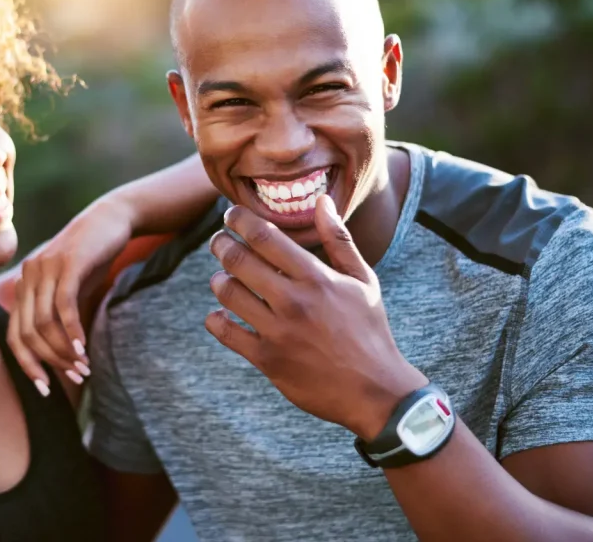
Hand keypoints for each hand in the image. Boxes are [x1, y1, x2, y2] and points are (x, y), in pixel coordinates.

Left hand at [5, 197, 136, 392]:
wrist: (113, 218)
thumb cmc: (93, 256)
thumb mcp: (72, 288)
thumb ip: (60, 315)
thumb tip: (61, 352)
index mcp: (25, 285)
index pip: (14, 335)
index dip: (28, 364)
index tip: (45, 387)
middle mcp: (28, 276)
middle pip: (26, 333)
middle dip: (49, 362)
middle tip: (74, 377)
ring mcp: (45, 268)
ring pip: (43, 322)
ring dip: (62, 350)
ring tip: (83, 366)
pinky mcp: (67, 263)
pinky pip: (63, 305)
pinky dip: (71, 330)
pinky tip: (83, 346)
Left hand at [206, 195, 427, 439]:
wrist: (375, 391)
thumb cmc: (370, 330)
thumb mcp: (363, 280)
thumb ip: (339, 240)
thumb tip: (322, 201)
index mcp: (316, 278)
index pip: (265, 237)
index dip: (240, 220)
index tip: (230, 215)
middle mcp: (293, 301)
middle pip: (239, 261)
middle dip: (221, 245)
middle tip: (218, 241)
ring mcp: (278, 332)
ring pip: (228, 295)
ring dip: (218, 280)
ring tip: (221, 277)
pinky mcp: (267, 360)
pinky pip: (227, 333)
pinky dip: (216, 320)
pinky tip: (219, 314)